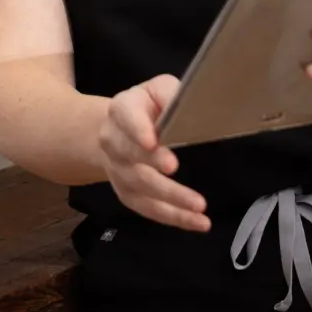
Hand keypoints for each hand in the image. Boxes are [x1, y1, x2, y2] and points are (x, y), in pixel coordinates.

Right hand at [97, 74, 209, 231]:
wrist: (117, 131)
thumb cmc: (147, 108)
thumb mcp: (158, 90)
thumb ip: (171, 94)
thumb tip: (190, 108)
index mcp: (121, 110)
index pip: (126, 117)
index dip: (137, 130)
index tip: (152, 141)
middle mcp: (113, 141)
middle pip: (130, 155)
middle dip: (151, 163)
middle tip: (174, 167)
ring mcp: (118, 171)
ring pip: (140, 187)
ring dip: (169, 198)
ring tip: (198, 207)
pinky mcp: (127, 194)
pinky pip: (147, 208)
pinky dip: (172, 217)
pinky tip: (197, 222)